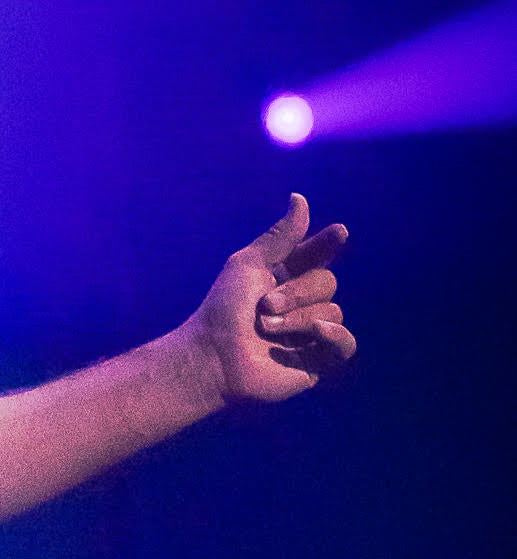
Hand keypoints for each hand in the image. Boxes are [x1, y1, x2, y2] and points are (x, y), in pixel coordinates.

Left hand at [186, 194, 354, 406]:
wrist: (213, 355)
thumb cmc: (223, 309)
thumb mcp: (249, 264)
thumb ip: (280, 236)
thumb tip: (299, 198)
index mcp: (284, 277)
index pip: (317, 255)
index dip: (327, 244)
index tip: (338, 234)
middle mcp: (300, 303)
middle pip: (326, 282)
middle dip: (297, 291)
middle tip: (264, 305)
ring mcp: (309, 333)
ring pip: (332, 311)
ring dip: (298, 318)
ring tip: (265, 327)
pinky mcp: (316, 361)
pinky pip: (345, 344)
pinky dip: (335, 336)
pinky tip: (318, 330)